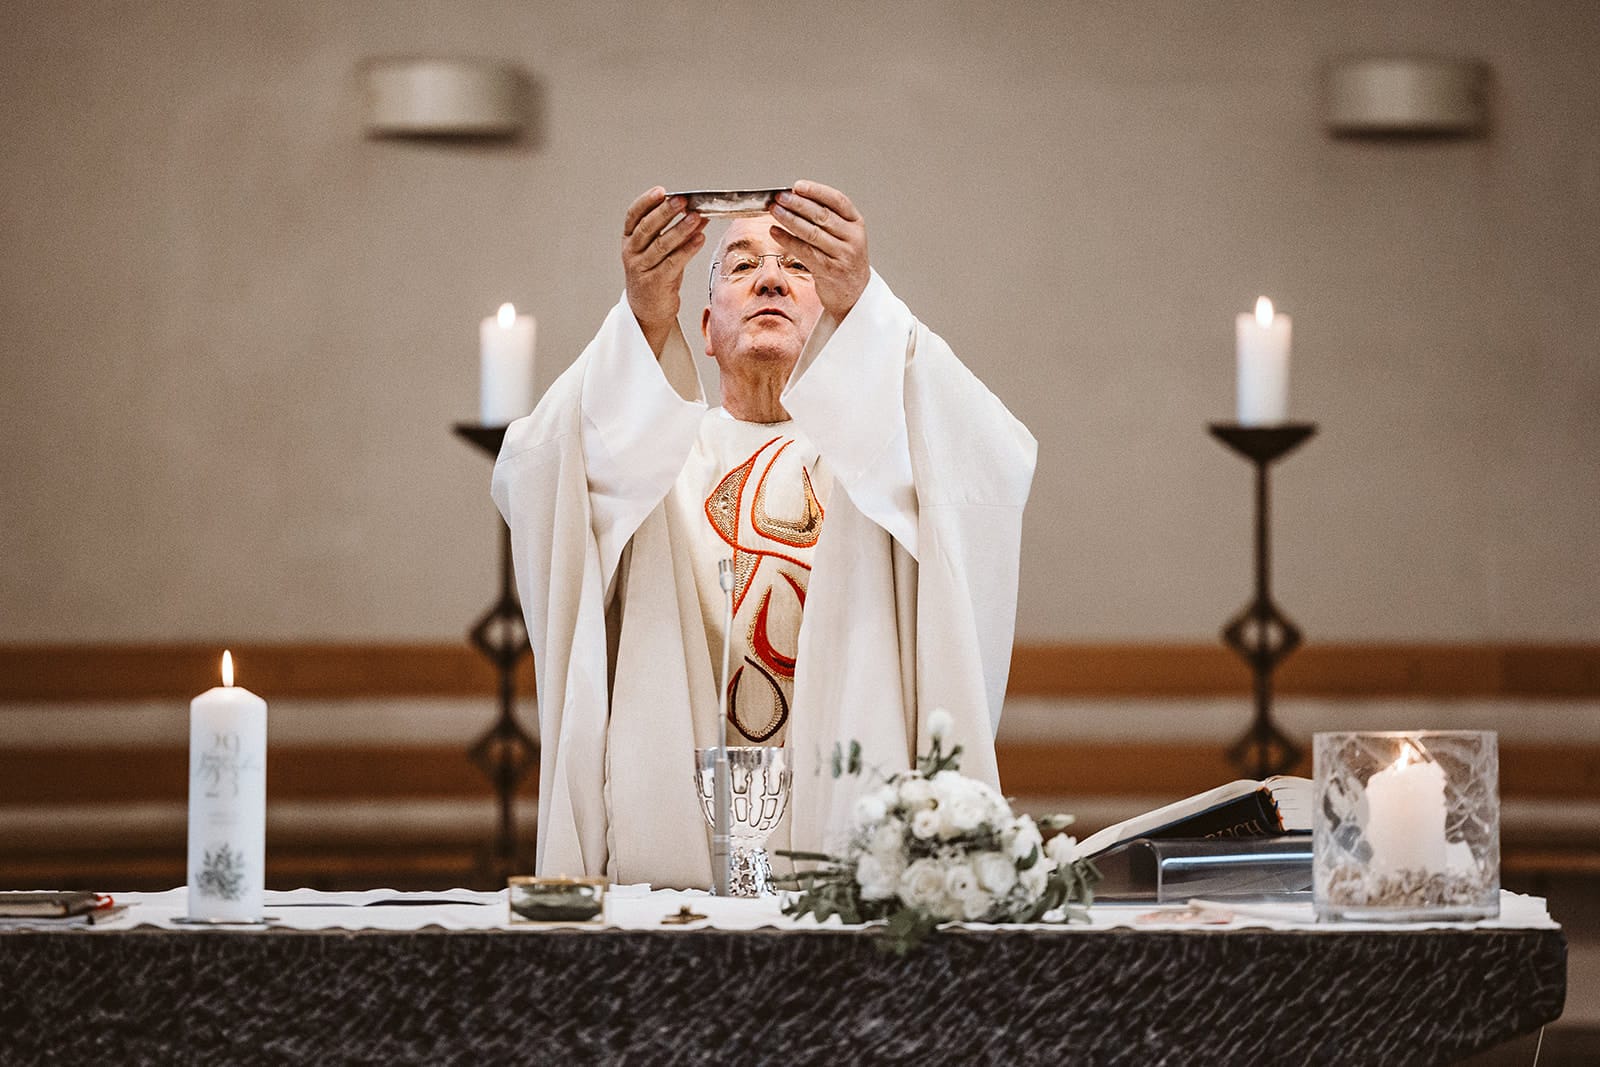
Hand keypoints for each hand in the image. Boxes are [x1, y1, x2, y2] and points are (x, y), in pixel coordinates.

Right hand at [622, 187, 706, 352]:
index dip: (646, 202)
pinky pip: (673, 262)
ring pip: (661, 245)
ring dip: (680, 229)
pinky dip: (687, 249)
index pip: (633, 216)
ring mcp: (641, 268)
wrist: (648, 310)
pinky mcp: (654, 283)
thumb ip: (676, 233)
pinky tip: (700, 238)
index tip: (661, 191)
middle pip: (647, 228)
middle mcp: (631, 253)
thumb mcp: (660, 251)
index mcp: (629, 240)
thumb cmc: (656, 276)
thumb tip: (698, 213)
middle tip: (683, 201)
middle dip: (666, 212)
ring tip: (696, 217)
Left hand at [769, 180, 869, 319]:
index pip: (838, 200)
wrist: (855, 292)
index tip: (797, 186)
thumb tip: (794, 198)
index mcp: (857, 224)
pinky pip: (805, 252)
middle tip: (779, 197)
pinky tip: (775, 232)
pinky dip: (788, 240)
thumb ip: (826, 218)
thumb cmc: (843, 260)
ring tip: (774, 210)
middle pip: (822, 216)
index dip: (816, 191)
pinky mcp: (830, 270)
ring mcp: (843, 255)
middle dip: (798, 204)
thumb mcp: (844, 235)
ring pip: (812, 233)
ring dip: (789, 219)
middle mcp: (853, 238)